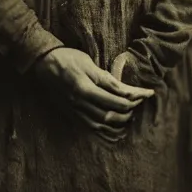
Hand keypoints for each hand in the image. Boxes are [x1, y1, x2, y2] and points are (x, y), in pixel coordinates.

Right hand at [33, 47, 153, 142]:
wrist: (44, 63)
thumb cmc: (68, 58)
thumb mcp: (89, 63)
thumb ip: (107, 79)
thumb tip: (125, 90)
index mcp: (85, 89)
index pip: (115, 100)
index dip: (134, 99)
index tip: (147, 95)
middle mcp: (79, 104)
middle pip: (110, 115)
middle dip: (128, 112)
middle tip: (139, 105)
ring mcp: (75, 111)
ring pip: (101, 125)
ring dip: (118, 124)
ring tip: (130, 117)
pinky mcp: (72, 114)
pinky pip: (90, 129)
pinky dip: (105, 133)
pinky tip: (116, 133)